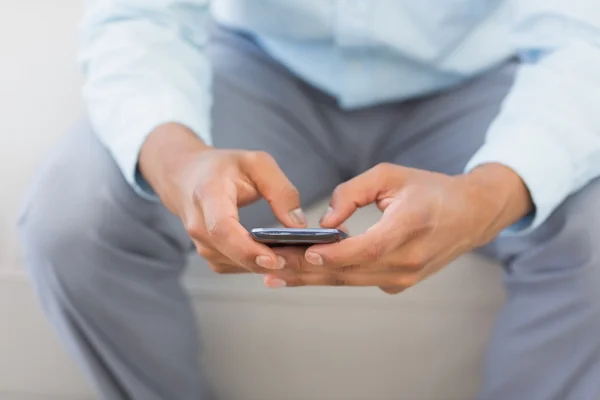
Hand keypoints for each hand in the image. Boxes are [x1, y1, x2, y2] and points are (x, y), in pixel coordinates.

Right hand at [139, 123, 306, 272]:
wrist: (186, 175)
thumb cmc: (222, 167)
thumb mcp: (257, 164)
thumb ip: (281, 191)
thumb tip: (298, 225)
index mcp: (208, 195)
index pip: (222, 228)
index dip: (246, 248)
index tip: (273, 258)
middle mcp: (198, 224)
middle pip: (229, 252)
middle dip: (264, 262)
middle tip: (296, 260)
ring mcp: (200, 243)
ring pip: (235, 264)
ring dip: (263, 265)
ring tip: (293, 257)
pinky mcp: (209, 254)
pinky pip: (235, 266)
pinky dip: (256, 264)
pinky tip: (276, 256)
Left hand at [265, 162, 531, 292]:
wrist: (470, 214)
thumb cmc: (429, 189)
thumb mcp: (390, 175)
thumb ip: (353, 192)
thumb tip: (324, 221)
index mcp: (410, 227)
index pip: (368, 248)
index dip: (336, 254)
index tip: (306, 254)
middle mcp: (408, 260)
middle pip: (350, 271)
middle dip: (306, 271)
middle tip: (270, 268)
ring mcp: (405, 277)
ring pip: (350, 281)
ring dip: (311, 279)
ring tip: (276, 276)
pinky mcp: (400, 283)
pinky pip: (359, 280)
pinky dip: (332, 276)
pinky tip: (304, 274)